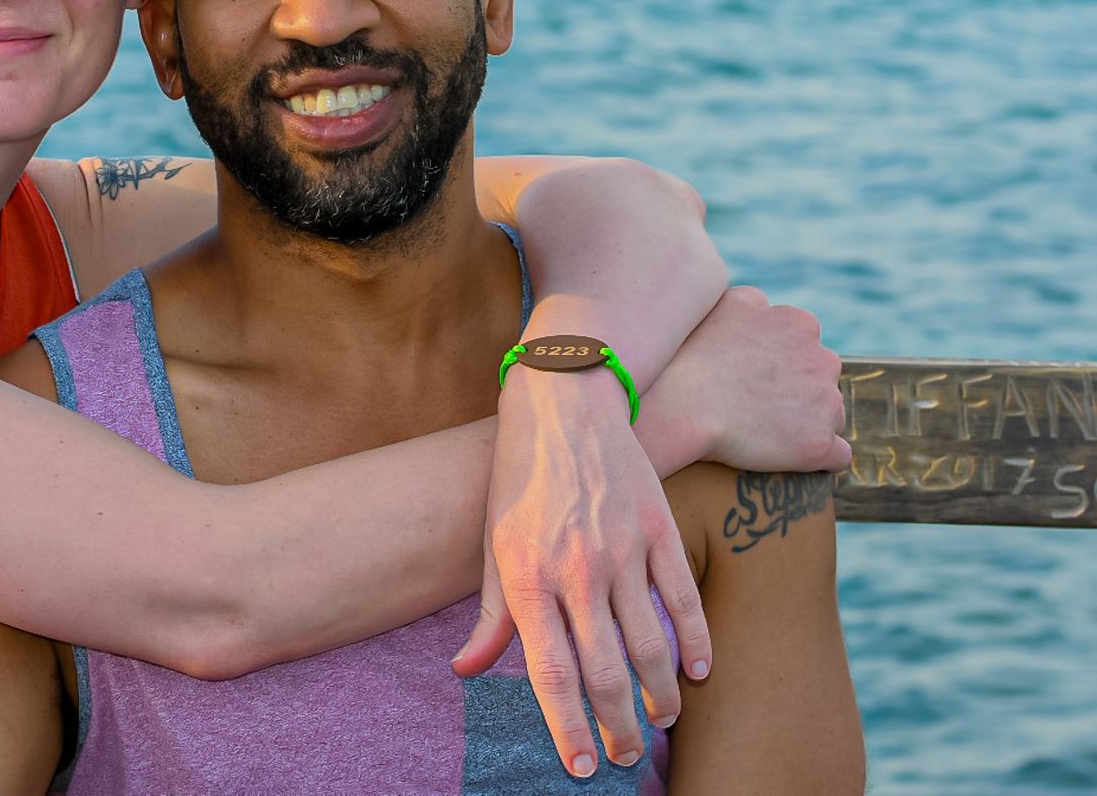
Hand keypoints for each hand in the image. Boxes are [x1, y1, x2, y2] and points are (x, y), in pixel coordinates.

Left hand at [453, 370, 707, 778]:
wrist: (562, 404)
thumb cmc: (518, 480)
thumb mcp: (493, 543)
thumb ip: (492, 616)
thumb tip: (466, 672)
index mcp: (528, 576)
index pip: (551, 674)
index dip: (567, 727)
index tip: (582, 767)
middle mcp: (576, 569)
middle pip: (606, 671)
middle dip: (618, 727)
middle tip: (626, 758)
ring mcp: (623, 548)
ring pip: (651, 644)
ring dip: (660, 695)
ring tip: (660, 721)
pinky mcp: (660, 528)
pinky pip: (685, 598)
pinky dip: (697, 642)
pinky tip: (698, 673)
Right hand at [655, 286, 850, 472]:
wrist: (682, 404)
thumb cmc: (693, 354)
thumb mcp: (725, 304)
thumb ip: (755, 302)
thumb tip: (764, 307)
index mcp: (801, 325)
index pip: (807, 346)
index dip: (783, 364)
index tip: (758, 378)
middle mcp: (823, 361)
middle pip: (823, 379)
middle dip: (800, 391)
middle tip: (759, 405)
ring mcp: (826, 404)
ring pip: (831, 415)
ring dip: (807, 422)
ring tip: (767, 432)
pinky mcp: (819, 445)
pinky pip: (838, 454)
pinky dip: (819, 456)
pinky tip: (792, 456)